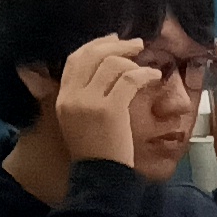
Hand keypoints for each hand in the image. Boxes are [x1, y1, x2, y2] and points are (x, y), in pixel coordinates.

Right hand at [50, 34, 149, 168]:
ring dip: (132, 59)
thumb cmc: (95, 149)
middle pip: (92, 56)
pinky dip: (145, 74)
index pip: (75, 59)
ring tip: (146, 63)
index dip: (95, 45)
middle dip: (115, 45)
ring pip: (112, 64)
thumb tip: (103, 69)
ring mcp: (90, 102)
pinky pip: (129, 80)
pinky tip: (154, 76)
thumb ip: (83, 94)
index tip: (113, 40)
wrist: (100, 176)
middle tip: (136, 44)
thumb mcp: (78, 119)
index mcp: (63, 98)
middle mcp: (72, 97)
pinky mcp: (110, 109)